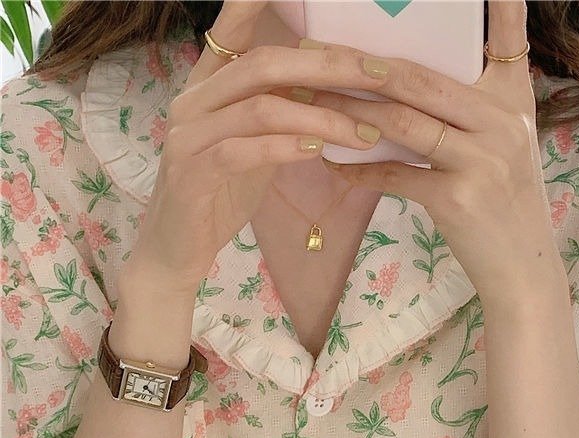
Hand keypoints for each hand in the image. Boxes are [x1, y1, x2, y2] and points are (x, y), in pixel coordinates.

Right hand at [126, 0, 386, 297]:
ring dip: (322, 116)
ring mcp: (189, 134)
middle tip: (377, 75)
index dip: (259, 4)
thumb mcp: (254, 146)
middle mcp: (194, 100)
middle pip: (265, 64)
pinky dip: (286, 147)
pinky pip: (244, 150)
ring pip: (262, 107)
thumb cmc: (220, 195)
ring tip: (365, 132)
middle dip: (328, 66)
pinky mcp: (192, 171)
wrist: (176, 248)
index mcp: (209, 87)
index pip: (234, 31)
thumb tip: (331, 90)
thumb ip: (279, 114)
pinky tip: (318, 149)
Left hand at [302, 0, 559, 307]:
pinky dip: (360, 170)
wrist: (523, 269)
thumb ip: (469, 115)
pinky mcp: (457, 199)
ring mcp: (482, 160)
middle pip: (422, 80)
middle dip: (364, 66)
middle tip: (319, 53)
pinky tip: (334, 164)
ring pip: (403, 122)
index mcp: (513, 103)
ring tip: (312, 101)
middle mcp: (502, 123)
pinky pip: (395, 174)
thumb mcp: (502, 148)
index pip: (508, 38)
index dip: (502, 2)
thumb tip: (402, 91)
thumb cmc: (504, 206)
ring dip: (349, 111)